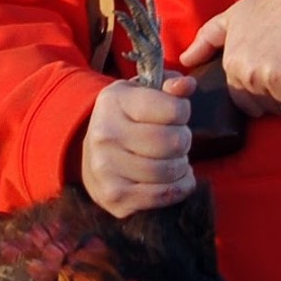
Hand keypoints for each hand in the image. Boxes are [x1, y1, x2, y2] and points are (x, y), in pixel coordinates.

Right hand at [81, 73, 196, 217]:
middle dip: (184, 141)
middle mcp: (105, 134)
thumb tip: (187, 85)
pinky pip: (161, 196)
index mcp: (114, 101)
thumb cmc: (127, 117)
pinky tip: (177, 179)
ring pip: (169, 170)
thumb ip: (171, 84)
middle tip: (177, 140)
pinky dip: (179, 188)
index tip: (177, 115)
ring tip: (175, 158)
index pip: (174, 109)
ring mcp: (106, 167)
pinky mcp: (113, 196)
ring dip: (181, 165)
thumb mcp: (144, 92)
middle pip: (173, 142)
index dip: (183, 112)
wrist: (93, 155)